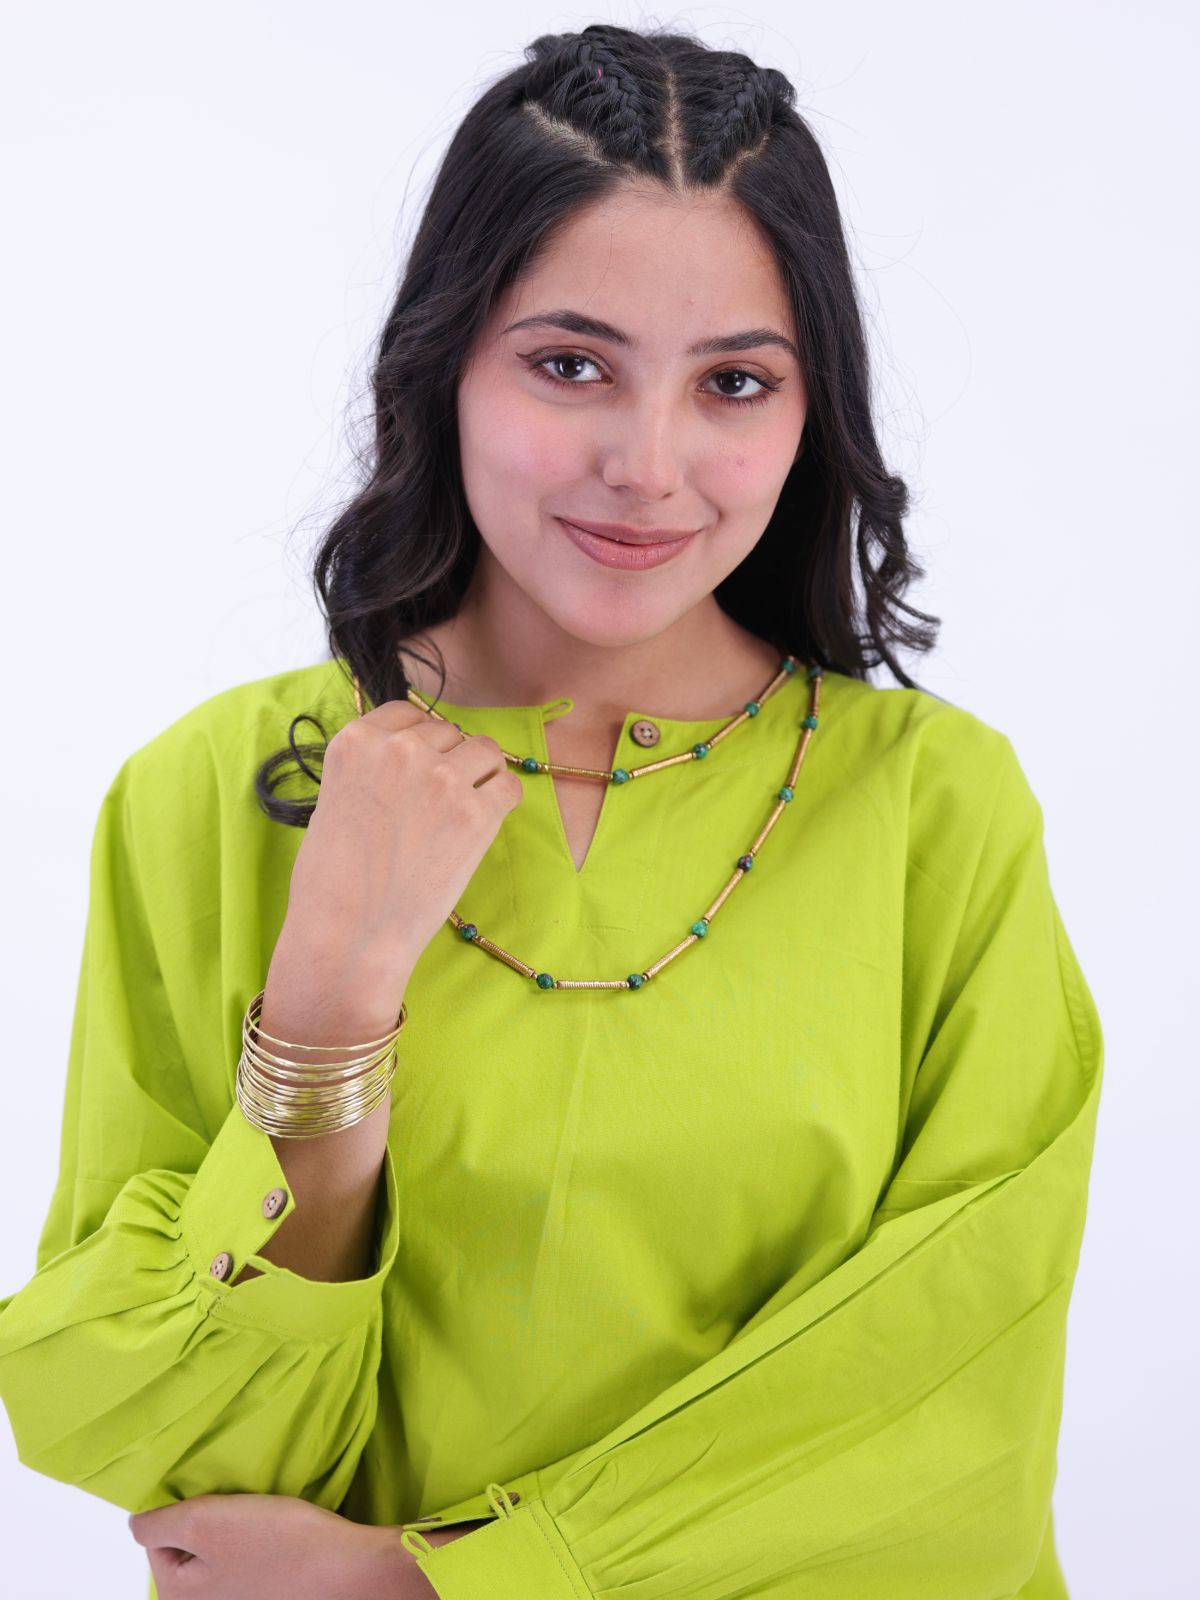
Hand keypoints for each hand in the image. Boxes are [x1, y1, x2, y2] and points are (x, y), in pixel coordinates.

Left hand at [128, 1492, 416, 1598]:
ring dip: (235, 1529)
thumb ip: (157, 1524)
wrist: (345, 1566)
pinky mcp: (264, 1592)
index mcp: (176, 1596)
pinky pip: (246, 1561)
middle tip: (240, 1504)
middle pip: (187, 1547)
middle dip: (211, 1519)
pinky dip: (257, 1543)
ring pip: (219, 1552)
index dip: (184, 1506)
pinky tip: (276, 1533)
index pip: (156, 1537)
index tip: (213, 1496)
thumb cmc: (279, 1544)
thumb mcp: (204, 1522)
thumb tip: (135, 1523)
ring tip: (261, 1516)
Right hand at [279, 696, 523, 997]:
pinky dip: (502, 801)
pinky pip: (509, 787)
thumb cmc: (330, 882)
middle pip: (447, 732)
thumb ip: (369, 771)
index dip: (418, 739)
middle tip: (436, 804)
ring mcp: (441, 779)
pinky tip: (483, 823)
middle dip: (447, 761)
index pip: (406, 713)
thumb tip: (409, 760)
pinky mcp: (476, 814)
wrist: (348, 936)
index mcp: (356, 741)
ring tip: (463, 810)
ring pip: (485, 750)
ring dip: (480, 774)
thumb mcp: (333, 802)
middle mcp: (400, 749)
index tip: (420, 764)